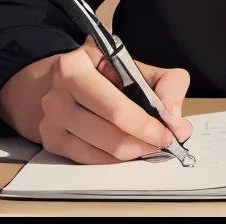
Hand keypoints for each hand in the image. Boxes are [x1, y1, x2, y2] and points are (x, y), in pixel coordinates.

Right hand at [0, 43, 192, 163]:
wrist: (54, 80)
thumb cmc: (98, 73)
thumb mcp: (131, 65)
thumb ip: (164, 84)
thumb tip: (175, 119)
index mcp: (74, 68)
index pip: (117, 108)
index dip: (148, 125)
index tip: (170, 133)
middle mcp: (57, 95)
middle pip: (112, 135)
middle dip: (145, 143)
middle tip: (164, 143)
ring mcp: (50, 121)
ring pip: (104, 152)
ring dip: (133, 152)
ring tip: (146, 143)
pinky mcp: (51, 142)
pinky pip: (92, 161)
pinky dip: (115, 158)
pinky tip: (125, 147)